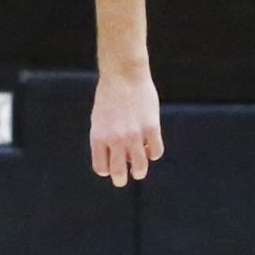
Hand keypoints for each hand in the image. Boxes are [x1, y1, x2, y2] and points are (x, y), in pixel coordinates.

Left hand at [90, 65, 163, 185]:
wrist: (123, 75)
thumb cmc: (109, 96)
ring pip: (140, 167)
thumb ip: (105, 138)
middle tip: (123, 178)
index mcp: (98, 137)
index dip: (106, 170)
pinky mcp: (151, 127)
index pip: (101, 167)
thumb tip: (118, 156)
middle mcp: (115, 139)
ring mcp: (134, 135)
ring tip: (139, 170)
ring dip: (139, 171)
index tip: (110, 166)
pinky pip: (156, 152)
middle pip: (118, 172)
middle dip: (120, 179)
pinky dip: (153, 153)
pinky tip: (150, 148)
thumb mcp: (99, 118)